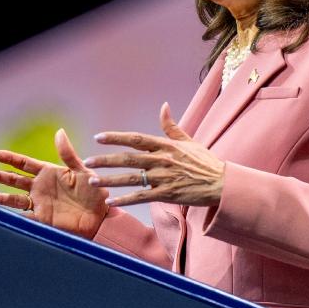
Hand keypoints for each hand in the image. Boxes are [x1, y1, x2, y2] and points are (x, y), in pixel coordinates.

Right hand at [0, 128, 109, 239]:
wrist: (101, 217)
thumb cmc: (95, 192)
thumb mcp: (82, 171)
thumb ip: (68, 154)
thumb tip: (59, 132)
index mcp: (49, 173)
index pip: (25, 164)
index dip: (11, 159)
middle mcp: (41, 187)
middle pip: (14, 180)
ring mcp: (40, 203)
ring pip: (14, 199)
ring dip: (0, 196)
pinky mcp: (42, 218)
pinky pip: (23, 216)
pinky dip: (11, 215)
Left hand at [84, 102, 225, 207]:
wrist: (221, 183)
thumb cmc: (205, 162)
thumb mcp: (189, 141)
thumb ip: (171, 126)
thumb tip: (163, 106)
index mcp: (166, 146)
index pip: (136, 139)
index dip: (116, 138)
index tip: (99, 137)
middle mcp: (162, 160)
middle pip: (128, 159)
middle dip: (105, 160)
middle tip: (87, 161)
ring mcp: (164, 178)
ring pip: (131, 179)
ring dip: (110, 180)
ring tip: (92, 181)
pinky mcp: (167, 194)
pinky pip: (141, 197)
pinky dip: (125, 200)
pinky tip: (110, 201)